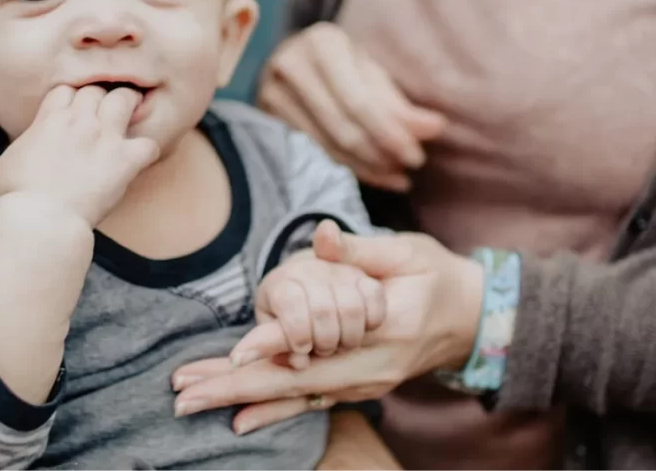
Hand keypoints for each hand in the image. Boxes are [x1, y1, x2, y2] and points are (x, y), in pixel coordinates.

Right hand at [0, 84, 159, 226]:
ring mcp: (105, 138)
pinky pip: (149, 144)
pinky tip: (139, 160)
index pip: (67, 90)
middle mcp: (80, 121)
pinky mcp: (124, 160)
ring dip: (128, 107)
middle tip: (103, 116)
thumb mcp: (12, 157)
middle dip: (100, 100)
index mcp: (51, 119)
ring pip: (125, 100)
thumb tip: (36, 140)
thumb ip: (31, 139)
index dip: (71, 100)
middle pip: (96, 90)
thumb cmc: (19, 194)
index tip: (74, 114)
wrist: (40, 217)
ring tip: (129, 119)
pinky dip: (147, 151)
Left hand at [171, 231, 483, 434]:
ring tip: (191, 401)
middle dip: (233, 387)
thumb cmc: (436, 276)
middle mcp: (370, 366)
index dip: (275, 346)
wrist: (472, 319)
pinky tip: (238, 420)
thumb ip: (361, 249)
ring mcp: (364, 383)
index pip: (319, 339)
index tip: (232, 355)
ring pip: (294, 395)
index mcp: (385, 327)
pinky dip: (272, 411)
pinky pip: (309, 402)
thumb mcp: (407, 252)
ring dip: (239, 399)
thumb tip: (322, 235)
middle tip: (183, 394)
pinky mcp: (357, 387)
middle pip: (293, 380)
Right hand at [258, 22, 445, 191]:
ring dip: (367, 167)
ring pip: (326, 145)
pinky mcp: (265, 118)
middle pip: (341, 126)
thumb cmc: (342, 65)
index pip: (359, 101)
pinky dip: (347, 168)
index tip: (418, 156)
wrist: (292, 60)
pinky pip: (312, 153)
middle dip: (381, 154)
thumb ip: (399, 104)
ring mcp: (270, 93)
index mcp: (323, 42)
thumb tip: (434, 129)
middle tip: (409, 170)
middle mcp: (291, 64)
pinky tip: (373, 175)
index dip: (390, 133)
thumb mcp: (371, 72)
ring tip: (397, 177)